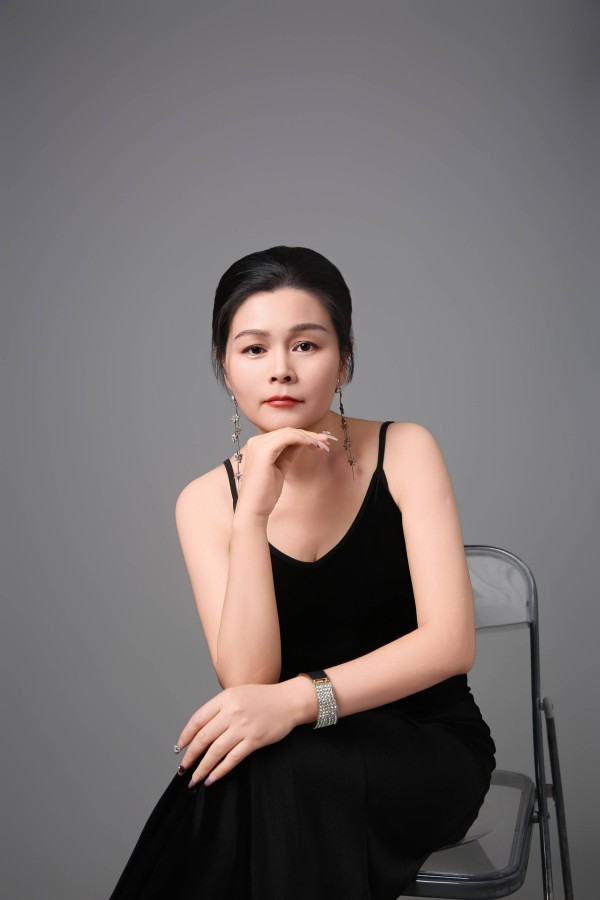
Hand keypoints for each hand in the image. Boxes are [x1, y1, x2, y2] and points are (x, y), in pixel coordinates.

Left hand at [174, 679, 313, 786]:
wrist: (289, 701)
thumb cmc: (263, 698)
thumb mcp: (237, 694)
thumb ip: (220, 709)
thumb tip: (200, 731)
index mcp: (225, 699)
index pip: (198, 719)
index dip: (186, 735)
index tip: (179, 747)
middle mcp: (232, 712)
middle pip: (203, 737)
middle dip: (190, 756)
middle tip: (183, 768)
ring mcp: (243, 727)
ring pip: (215, 751)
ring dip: (202, 767)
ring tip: (194, 778)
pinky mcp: (254, 740)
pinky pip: (232, 759)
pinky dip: (220, 771)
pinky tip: (212, 778)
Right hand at [236, 427, 336, 519]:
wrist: (253, 509)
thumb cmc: (265, 493)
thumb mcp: (281, 467)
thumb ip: (289, 452)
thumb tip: (304, 441)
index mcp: (257, 445)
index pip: (283, 434)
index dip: (304, 435)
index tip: (320, 442)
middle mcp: (255, 441)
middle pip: (287, 431)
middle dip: (309, 435)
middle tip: (326, 442)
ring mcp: (258, 445)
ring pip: (289, 432)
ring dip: (309, 437)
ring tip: (322, 445)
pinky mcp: (264, 451)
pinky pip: (287, 438)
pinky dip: (303, 439)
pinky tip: (313, 445)